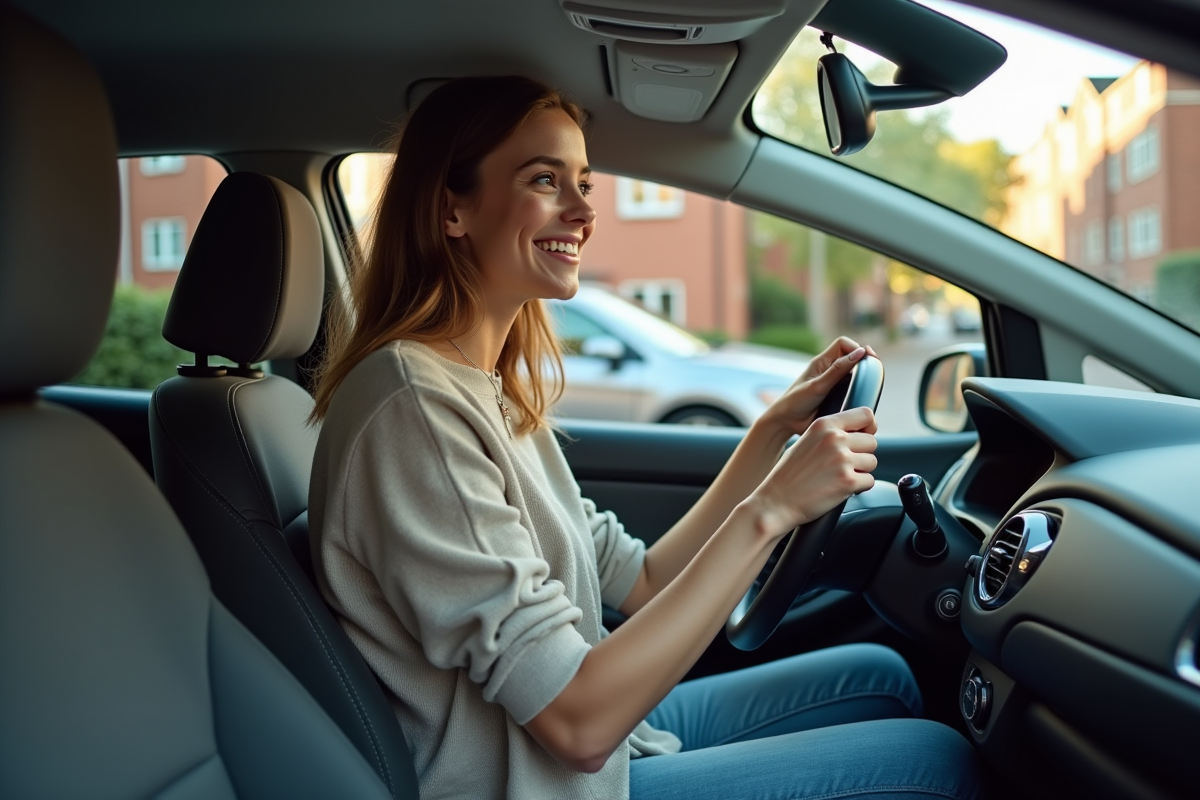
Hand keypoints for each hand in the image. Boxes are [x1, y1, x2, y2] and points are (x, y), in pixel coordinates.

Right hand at [748, 406, 877, 537]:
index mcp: (824, 425)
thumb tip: (860, 432)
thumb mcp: (806, 441)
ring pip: (872, 462)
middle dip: (861, 454)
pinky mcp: (848, 481)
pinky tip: (839, 489)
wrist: (777, 502)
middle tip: (842, 465)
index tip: (862, 437)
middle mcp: (835, 439)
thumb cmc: (789, 475)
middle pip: (871, 441)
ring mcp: (842, 460)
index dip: (868, 427)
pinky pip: (869, 481)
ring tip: (837, 477)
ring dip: (860, 472)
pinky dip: (858, 488)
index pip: (865, 414)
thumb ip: (831, 433)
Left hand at [756, 337, 877, 437]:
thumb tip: (860, 353)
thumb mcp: (818, 385)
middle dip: (864, 361)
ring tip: (872, 383)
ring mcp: (834, 383)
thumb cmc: (795, 401)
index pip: (843, 343)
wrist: (786, 423)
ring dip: (863, 377)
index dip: (855, 347)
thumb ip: (838, 370)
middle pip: (852, 357)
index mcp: (822, 362)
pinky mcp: (836, 396)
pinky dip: (860, 390)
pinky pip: (852, 389)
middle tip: (875, 370)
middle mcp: (829, 370)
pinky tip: (864, 397)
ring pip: (855, 374)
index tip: (865, 358)